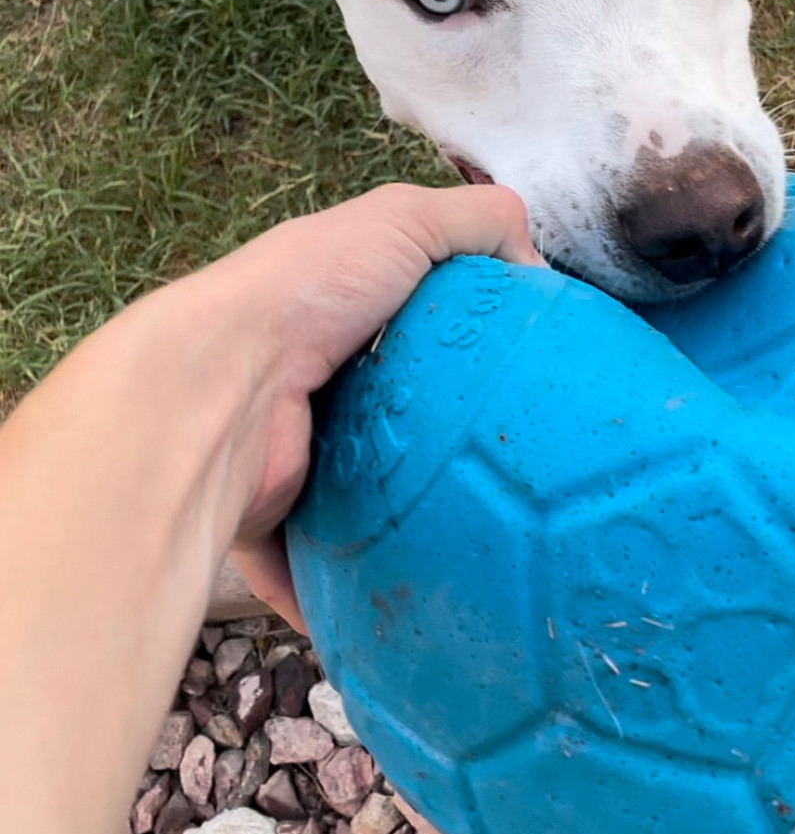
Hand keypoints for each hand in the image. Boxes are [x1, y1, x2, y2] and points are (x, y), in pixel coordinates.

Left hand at [161, 183, 542, 626]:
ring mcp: (293, 458)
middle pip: (401, 423)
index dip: (471, 349)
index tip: (532, 385)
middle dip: (449, 451)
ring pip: (367, 504)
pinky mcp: (274, 523)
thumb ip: (479, 223)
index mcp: (340, 312)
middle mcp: (314, 385)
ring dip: (411, 528)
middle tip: (519, 480)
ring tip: (486, 554)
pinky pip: (321, 573)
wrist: (218, 382)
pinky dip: (353, 599)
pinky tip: (416, 614)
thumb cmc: (310, 290)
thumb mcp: (406, 219)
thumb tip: (538, 269)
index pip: (419, 329)